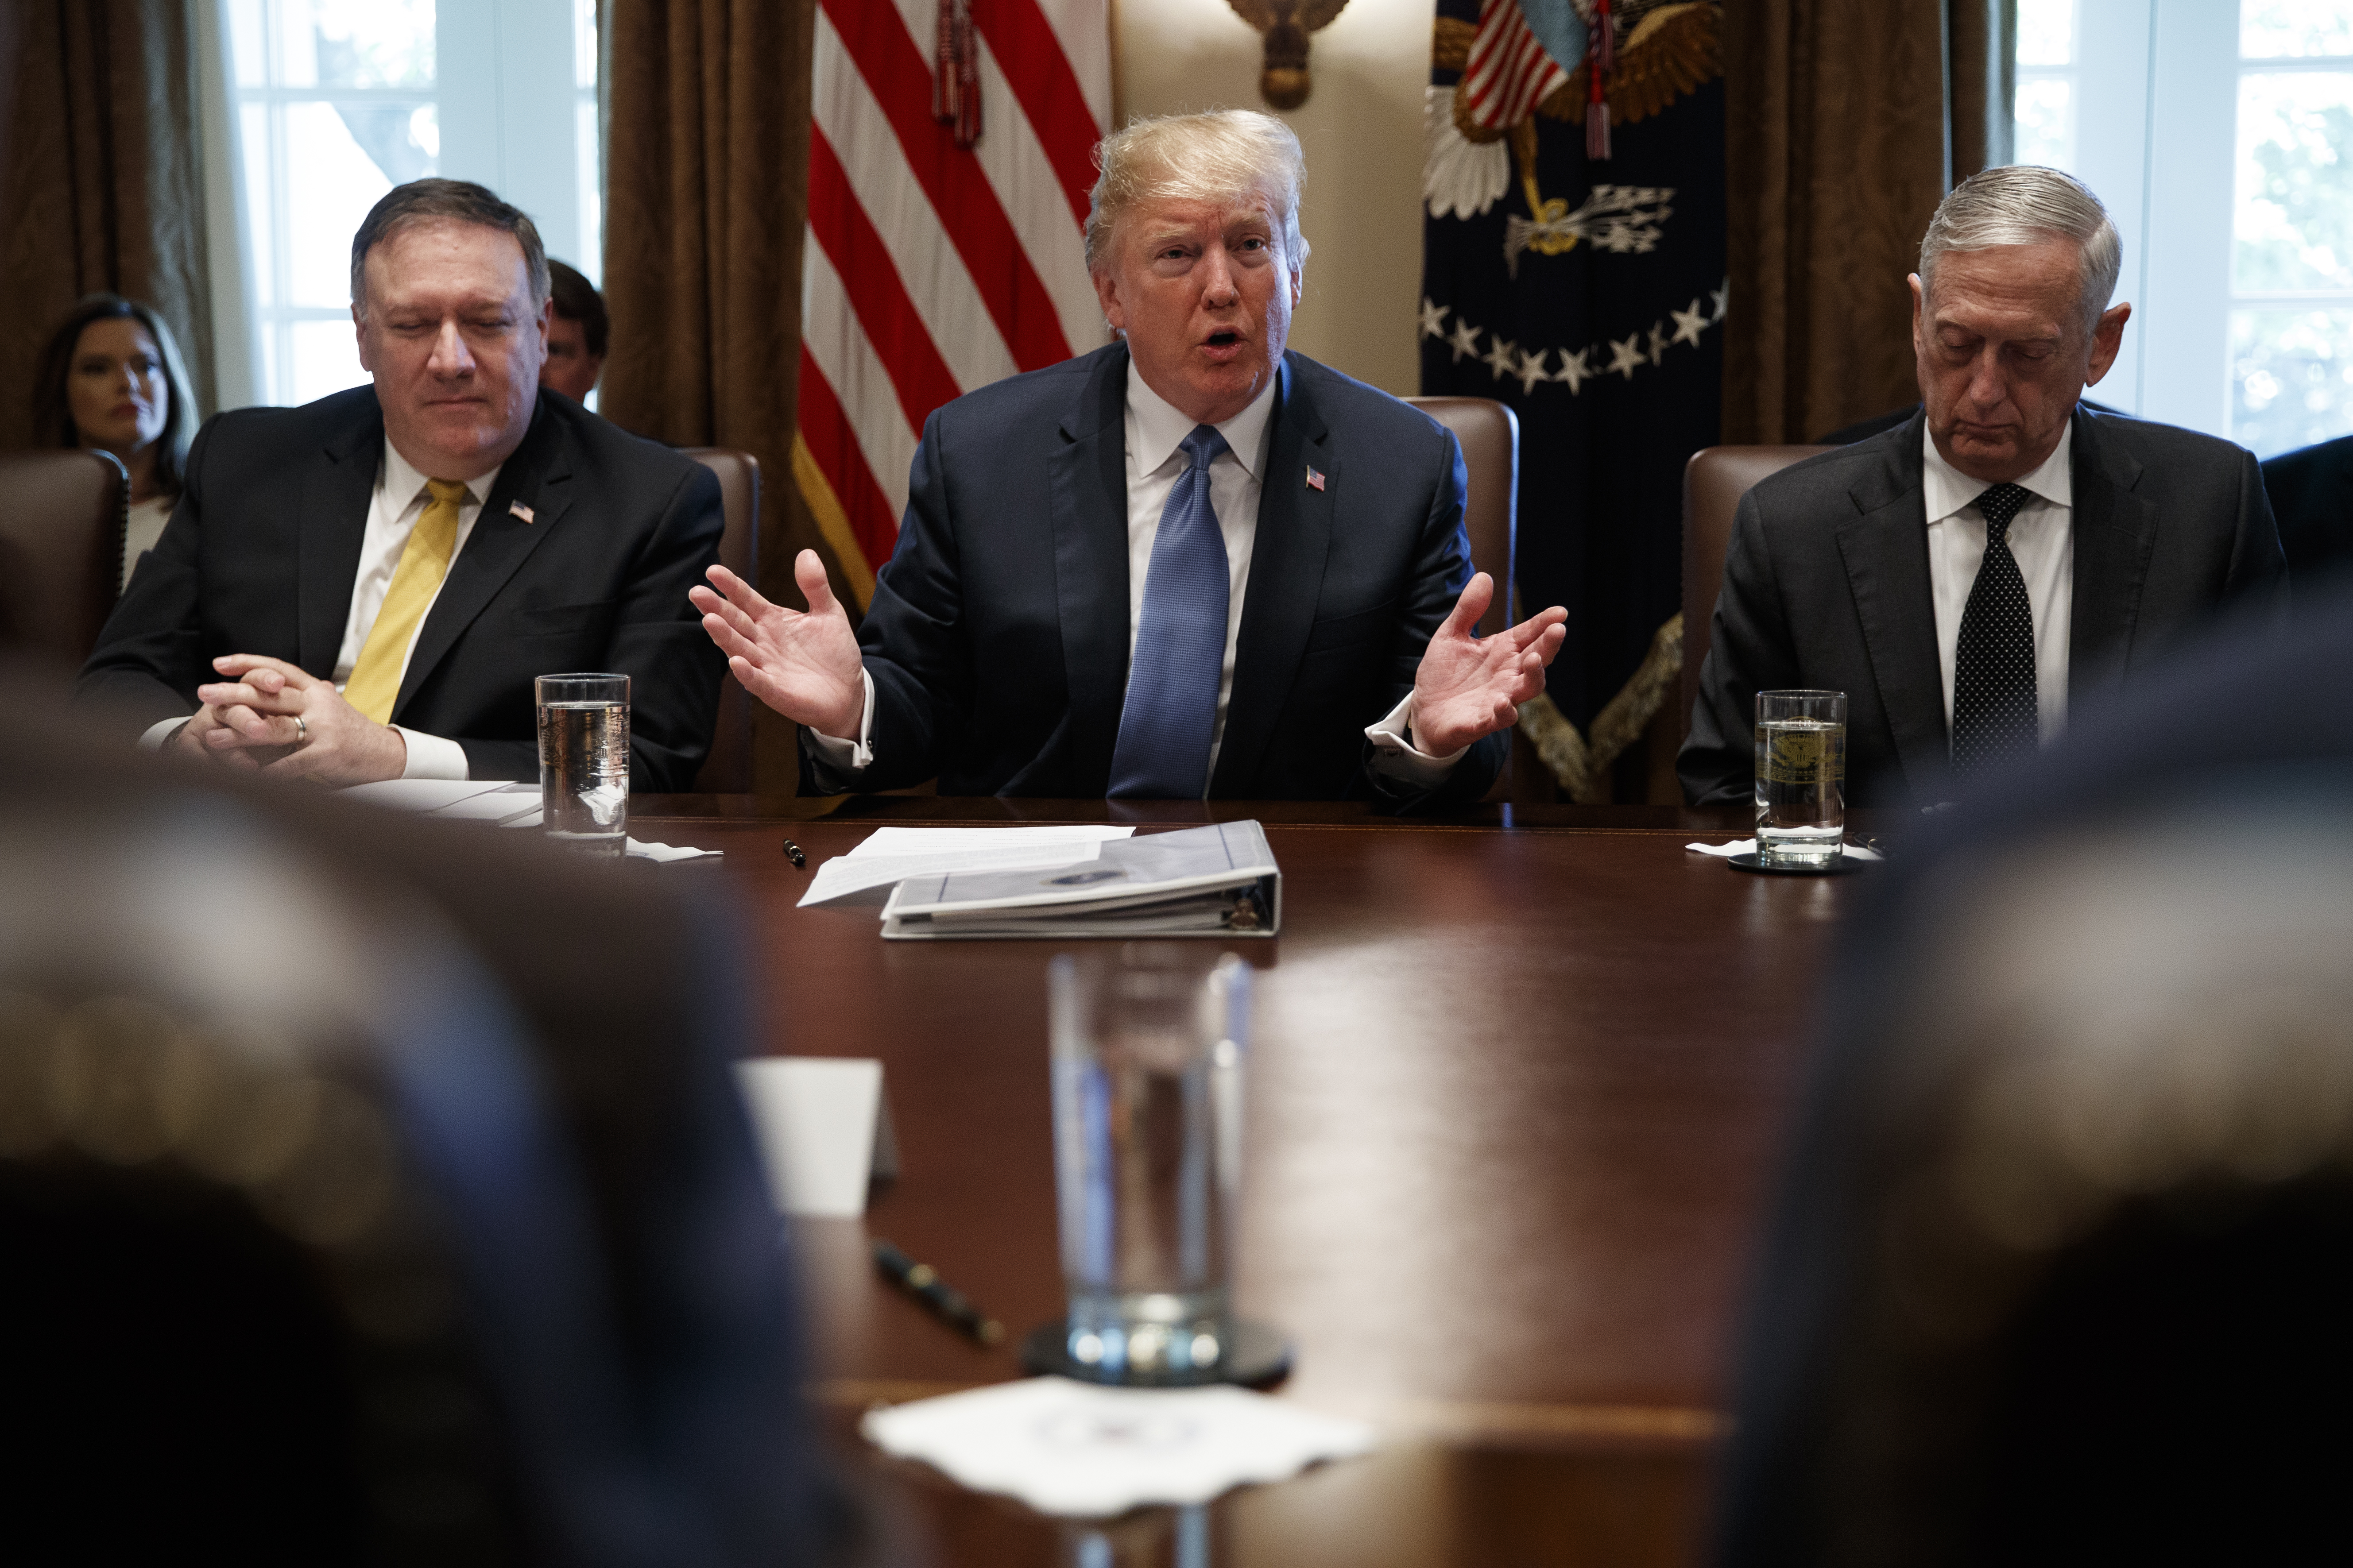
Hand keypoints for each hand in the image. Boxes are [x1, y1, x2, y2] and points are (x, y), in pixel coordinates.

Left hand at [187, 655, 408, 784]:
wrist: (386, 755)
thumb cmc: (351, 733)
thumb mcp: (328, 707)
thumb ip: (301, 696)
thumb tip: (267, 682)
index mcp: (317, 690)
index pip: (279, 669)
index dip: (248, 663)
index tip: (219, 664)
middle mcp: (319, 704)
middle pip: (270, 694)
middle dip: (233, 693)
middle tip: (205, 694)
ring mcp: (324, 729)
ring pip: (274, 728)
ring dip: (240, 735)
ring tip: (213, 738)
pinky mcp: (328, 754)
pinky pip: (291, 764)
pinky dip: (268, 772)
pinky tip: (248, 776)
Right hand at [689, 551, 865, 738]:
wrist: (849, 691)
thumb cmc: (833, 652)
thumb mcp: (828, 612)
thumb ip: (815, 585)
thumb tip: (806, 552)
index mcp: (772, 620)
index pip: (746, 600)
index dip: (731, 586)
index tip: (713, 571)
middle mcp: (763, 642)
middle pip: (735, 622)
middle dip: (716, 608)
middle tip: (697, 592)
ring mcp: (767, 667)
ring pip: (740, 649)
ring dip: (724, 636)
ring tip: (709, 620)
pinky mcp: (776, 691)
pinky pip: (758, 682)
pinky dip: (747, 673)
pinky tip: (736, 662)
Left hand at [1408, 574, 1567, 756]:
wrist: (1423, 712)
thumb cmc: (1444, 674)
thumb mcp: (1450, 636)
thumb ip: (1468, 610)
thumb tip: (1484, 576)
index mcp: (1503, 651)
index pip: (1530, 633)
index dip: (1545, 623)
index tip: (1560, 612)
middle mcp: (1507, 674)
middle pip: (1537, 659)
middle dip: (1549, 645)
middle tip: (1558, 630)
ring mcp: (1499, 699)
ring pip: (1527, 688)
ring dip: (1534, 675)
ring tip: (1533, 659)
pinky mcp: (1482, 722)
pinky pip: (1500, 719)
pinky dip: (1505, 712)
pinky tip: (1504, 702)